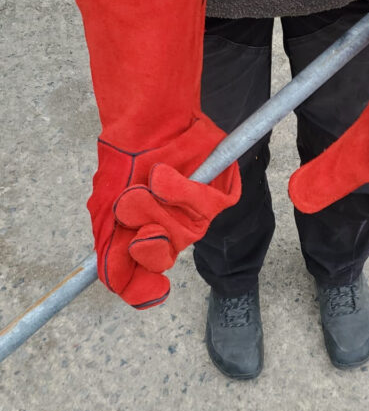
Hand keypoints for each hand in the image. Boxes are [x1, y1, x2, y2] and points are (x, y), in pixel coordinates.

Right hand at [89, 115, 239, 307]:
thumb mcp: (106, 209)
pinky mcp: (220, 193)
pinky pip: (205, 206)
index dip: (145, 290)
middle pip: (163, 257)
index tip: (151, 287)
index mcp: (145, 238)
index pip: (145, 279)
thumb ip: (109, 249)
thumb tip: (113, 284)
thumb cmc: (125, 162)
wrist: (144, 120)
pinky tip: (164, 175)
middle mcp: (173, 230)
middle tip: (132, 213)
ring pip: (183, 232)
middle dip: (146, 238)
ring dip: (156, 206)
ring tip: (146, 182)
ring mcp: (197, 214)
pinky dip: (180, 190)